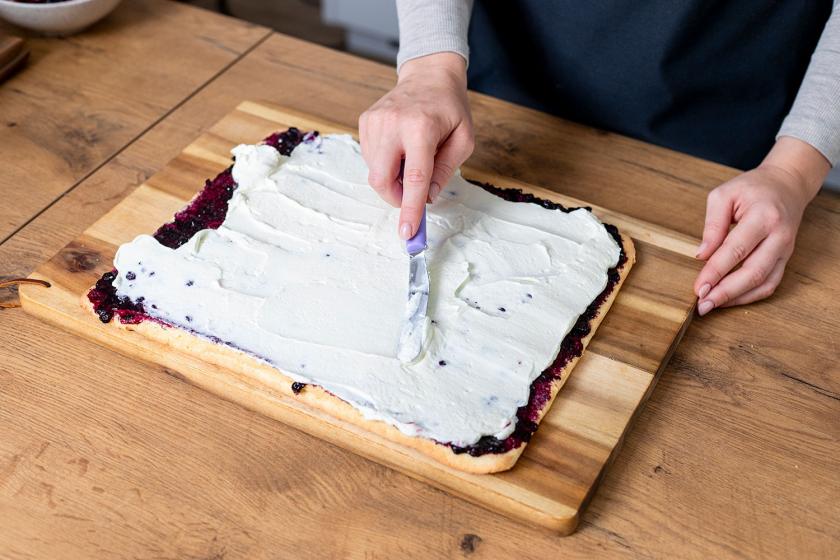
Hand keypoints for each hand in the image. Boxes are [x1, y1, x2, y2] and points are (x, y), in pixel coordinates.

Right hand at [359, 52, 473, 238]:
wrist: (429, 75)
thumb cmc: (450, 108)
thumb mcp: (463, 140)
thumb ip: (446, 170)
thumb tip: (427, 198)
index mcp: (421, 128)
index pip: (413, 178)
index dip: (409, 208)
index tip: (407, 232)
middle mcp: (392, 124)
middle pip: (381, 179)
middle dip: (396, 197)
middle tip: (412, 196)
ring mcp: (374, 122)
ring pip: (374, 171)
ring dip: (392, 178)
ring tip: (412, 158)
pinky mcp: (365, 122)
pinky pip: (370, 158)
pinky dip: (385, 164)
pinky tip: (400, 148)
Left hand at [694, 137, 829, 314]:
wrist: (786, 185)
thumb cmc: (751, 188)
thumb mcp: (724, 195)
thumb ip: (712, 225)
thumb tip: (701, 255)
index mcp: (764, 217)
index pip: (736, 250)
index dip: (715, 271)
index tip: (698, 288)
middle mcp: (779, 236)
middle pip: (753, 272)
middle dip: (726, 292)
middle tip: (703, 305)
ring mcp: (786, 250)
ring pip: (765, 283)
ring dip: (737, 298)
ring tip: (712, 306)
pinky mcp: (785, 259)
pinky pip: (770, 284)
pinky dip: (750, 296)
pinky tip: (729, 299)